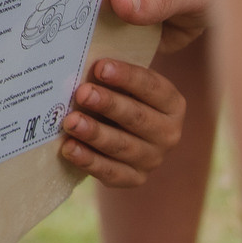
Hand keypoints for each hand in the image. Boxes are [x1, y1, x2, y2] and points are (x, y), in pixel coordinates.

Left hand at [56, 56, 184, 185]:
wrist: (121, 133)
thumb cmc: (120, 98)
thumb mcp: (123, 85)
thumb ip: (111, 76)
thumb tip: (83, 64)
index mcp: (172, 104)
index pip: (151, 87)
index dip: (126, 77)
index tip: (100, 67)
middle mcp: (169, 133)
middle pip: (137, 117)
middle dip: (108, 104)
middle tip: (82, 93)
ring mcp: (153, 159)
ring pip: (122, 146)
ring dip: (94, 133)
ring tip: (70, 122)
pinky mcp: (135, 179)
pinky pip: (111, 172)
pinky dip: (88, 160)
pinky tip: (69, 148)